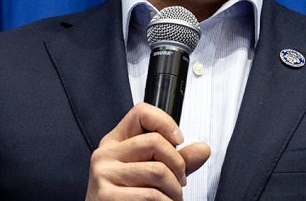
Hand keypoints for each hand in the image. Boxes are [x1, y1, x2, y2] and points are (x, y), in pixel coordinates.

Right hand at [86, 102, 210, 200]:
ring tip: (172, 199)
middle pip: (155, 142)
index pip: (140, 112)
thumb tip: (203, 149)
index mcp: (114, 144)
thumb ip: (176, 161)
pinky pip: (151, 195)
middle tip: (180, 182)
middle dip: (178, 165)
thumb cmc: (129, 199)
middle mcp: (104, 155)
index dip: (165, 122)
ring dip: (175, 190)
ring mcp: (102, 175)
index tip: (178, 141)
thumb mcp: (151, 175)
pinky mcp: (107, 197)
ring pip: (158, 171)